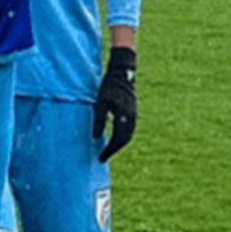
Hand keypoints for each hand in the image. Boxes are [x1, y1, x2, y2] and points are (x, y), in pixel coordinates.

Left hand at [92, 46, 136, 162]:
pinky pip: (129, 128)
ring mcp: (134, 114)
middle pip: (125, 140)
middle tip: (103, 157)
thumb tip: (97, 137)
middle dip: (114, 149)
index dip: (109, 150)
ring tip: (108, 150)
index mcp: (124, 116)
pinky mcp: (133, 111)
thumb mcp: (100, 103)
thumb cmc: (108, 87)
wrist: (122, 73)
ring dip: (119, 144)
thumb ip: (99, 120)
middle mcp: (131, 117)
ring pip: (128, 135)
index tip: (101, 158)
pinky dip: (122, 136)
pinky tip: (115, 138)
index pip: (118, 139)